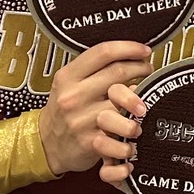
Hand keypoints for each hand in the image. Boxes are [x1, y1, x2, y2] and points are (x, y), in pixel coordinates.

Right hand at [40, 42, 154, 174]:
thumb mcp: (68, 84)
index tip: (144, 51)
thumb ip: (93, 71)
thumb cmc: (63, 111)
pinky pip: (121, 135)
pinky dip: (133, 132)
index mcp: (68, 77)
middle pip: (118, 73)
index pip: (103, 52)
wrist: (46, 144)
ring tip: (143, 103)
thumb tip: (129, 58)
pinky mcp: (91, 142)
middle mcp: (74, 96)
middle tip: (148, 72)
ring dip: (142, 101)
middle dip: (141, 70)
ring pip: (124, 104)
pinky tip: (135, 130)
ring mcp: (82, 119)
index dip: (130, 48)